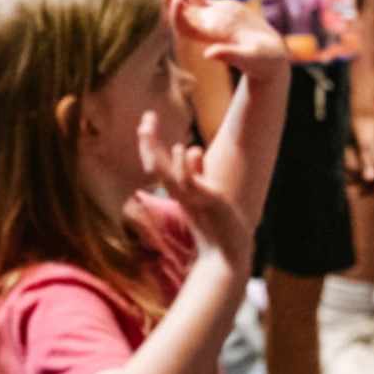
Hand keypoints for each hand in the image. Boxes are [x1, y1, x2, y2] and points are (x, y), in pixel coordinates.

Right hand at [140, 108, 251, 274]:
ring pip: (165, 173)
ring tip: (149, 126)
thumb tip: (190, 147)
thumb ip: (196, 170)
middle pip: (155, 165)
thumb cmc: (217, 225)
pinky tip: (182, 148)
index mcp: (178, 189)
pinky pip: (189, 183)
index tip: (147, 119)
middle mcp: (179, 193)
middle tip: (146, 117)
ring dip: (156, 150)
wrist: (226, 255)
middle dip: (148, 142)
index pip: (157, 163)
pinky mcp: (205, 201)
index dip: (149, 142)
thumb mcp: (205, 191)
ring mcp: (190, 197)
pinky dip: (183, 167)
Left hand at [165, 0, 287, 81]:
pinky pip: (204, 3)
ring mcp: (214, 21)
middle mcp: (207, 30)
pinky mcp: (223, 14)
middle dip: (170, 0)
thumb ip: (229, 55)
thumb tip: (207, 54)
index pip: (184, 27)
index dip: (177, 13)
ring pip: (189, 7)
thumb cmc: (262, 62)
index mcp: (209, 39)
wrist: (272, 59)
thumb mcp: (248, 59)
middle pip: (181, 16)